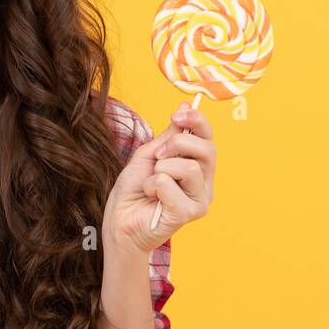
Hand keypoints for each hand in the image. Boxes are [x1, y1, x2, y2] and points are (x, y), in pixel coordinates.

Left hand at [102, 101, 215, 257]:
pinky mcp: (188, 213)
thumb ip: (169, 136)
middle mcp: (205, 184)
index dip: (197, 121)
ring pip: (189, 167)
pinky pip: (169, 184)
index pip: (209, 138)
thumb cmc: (134, 191)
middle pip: (207, 149)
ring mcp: (200, 200)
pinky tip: (151, 197)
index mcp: (198, 167)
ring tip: (151, 183)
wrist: (119, 221)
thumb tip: (186, 107)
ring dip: (160, 169)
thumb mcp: (149, 155)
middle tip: (157, 158)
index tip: (176, 115)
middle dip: (177, 144)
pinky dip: (153, 186)